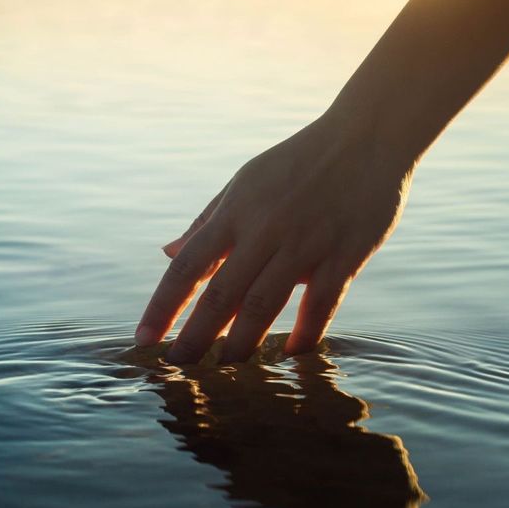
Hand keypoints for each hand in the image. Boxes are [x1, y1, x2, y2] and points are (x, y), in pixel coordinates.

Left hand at [135, 112, 414, 363]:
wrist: (366, 137)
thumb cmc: (299, 161)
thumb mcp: (245, 181)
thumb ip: (207, 221)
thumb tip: (167, 253)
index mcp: (236, 211)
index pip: (188, 266)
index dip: (162, 306)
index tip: (142, 340)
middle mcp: (265, 229)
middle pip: (221, 294)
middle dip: (195, 337)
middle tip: (176, 369)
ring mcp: (306, 243)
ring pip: (265, 304)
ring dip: (242, 343)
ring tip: (226, 370)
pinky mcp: (345, 254)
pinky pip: (322, 303)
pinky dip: (305, 333)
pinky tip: (288, 355)